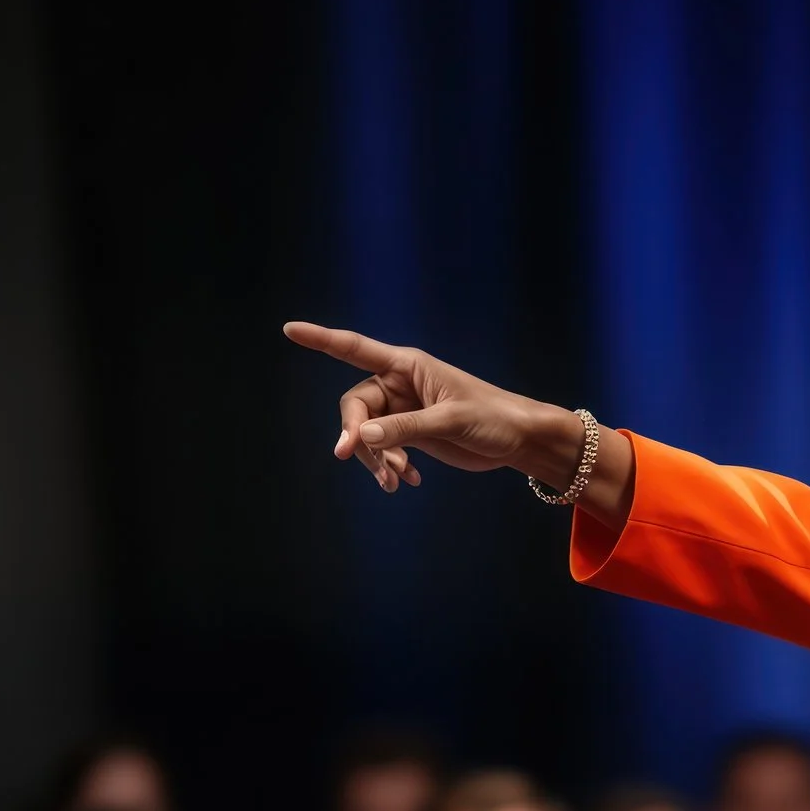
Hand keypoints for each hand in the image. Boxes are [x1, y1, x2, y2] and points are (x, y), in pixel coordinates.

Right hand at [285, 321, 598, 496]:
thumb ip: (405, 428)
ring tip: (397, 480)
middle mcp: (400, 384)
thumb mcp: (450, 421)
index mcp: (407, 366)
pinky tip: (409, 481)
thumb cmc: (493, 417)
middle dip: (356, 434)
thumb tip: (361, 437)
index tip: (290, 330)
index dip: (321, 339)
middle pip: (356, 406)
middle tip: (356, 458)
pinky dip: (391, 465)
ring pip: (368, 433)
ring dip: (376, 458)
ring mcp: (404, 410)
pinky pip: (385, 448)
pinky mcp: (412, 433)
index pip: (355, 349)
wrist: (519, 440)